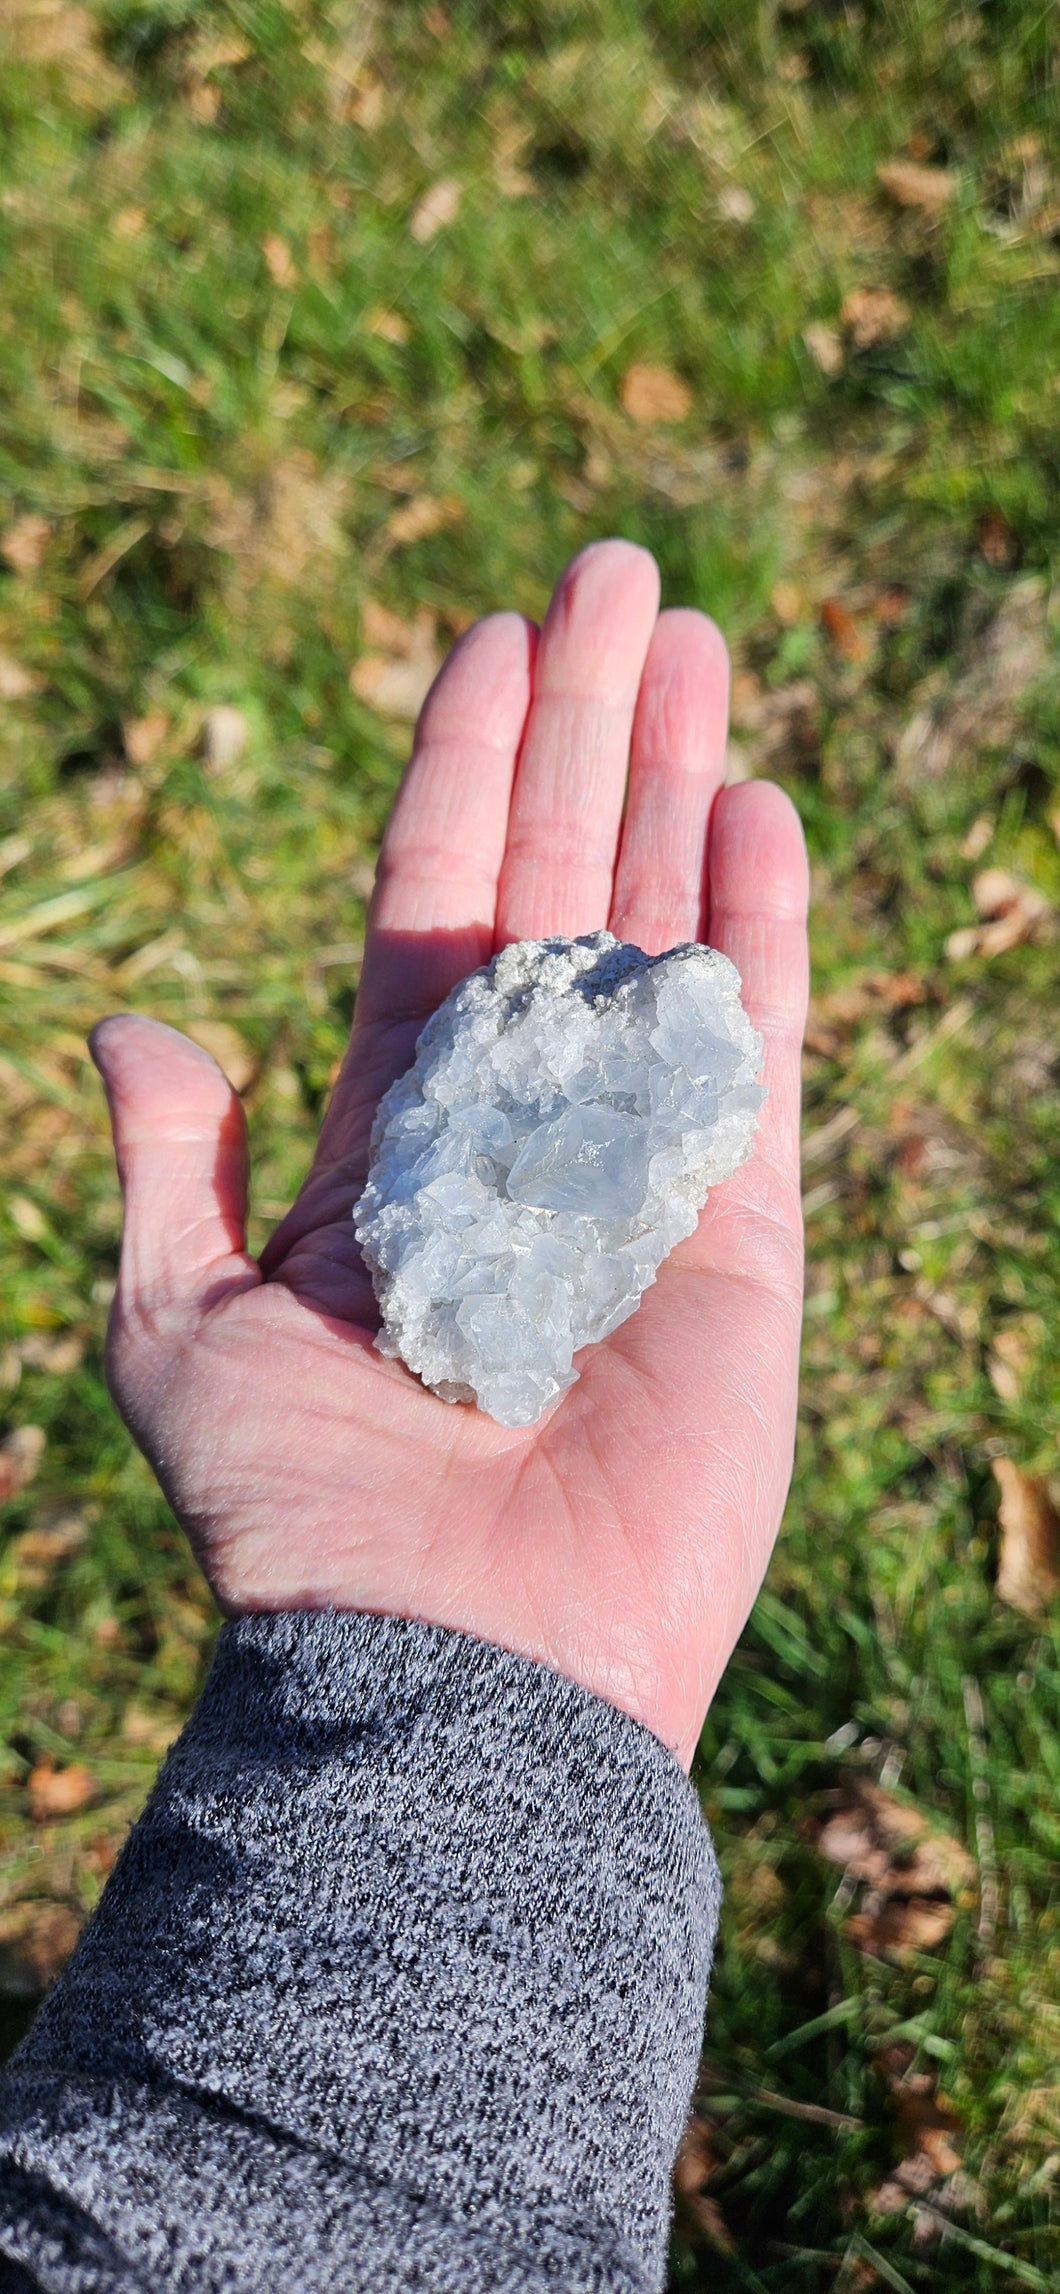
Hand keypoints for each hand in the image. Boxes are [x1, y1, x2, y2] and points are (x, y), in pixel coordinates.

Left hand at [91, 540, 808, 1766]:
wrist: (455, 1672)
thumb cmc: (301, 1517)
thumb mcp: (177, 1327)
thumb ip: (171, 1166)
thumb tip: (127, 1024)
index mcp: (391, 1127)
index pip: (431, 898)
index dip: (458, 766)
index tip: (487, 634)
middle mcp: (520, 1123)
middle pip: (558, 877)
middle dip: (587, 727)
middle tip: (619, 576)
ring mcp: (636, 1165)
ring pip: (663, 928)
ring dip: (677, 783)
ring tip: (695, 642)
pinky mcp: (738, 1231)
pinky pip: (756, 1049)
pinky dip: (759, 927)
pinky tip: (756, 808)